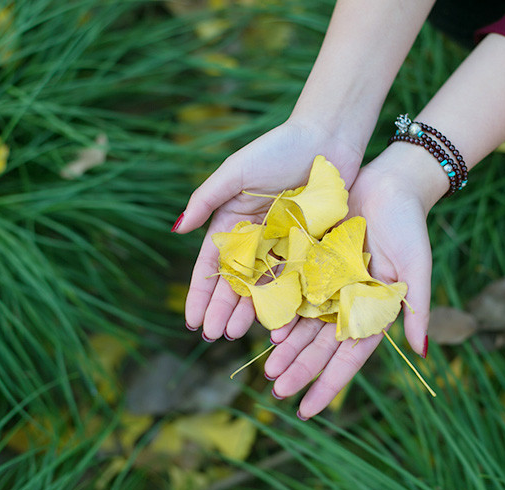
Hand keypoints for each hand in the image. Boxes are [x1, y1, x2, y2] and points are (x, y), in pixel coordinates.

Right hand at [175, 119, 362, 341]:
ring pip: (264, 288)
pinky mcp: (312, 249)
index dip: (201, 293)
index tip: (192, 320)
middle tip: (213, 335)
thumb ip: (206, 200)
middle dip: (222, 310)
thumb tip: (177, 230)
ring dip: (249, 312)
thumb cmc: (278, 149)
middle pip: (236, 283)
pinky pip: (296, 280)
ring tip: (236, 335)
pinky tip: (277, 322)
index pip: (212, 266)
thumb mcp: (235, 171)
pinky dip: (286, 302)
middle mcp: (258, 239)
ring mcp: (285, 247)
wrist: (328, 139)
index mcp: (234, 223)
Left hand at [264, 142, 448, 418]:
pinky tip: (267, 328)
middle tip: (277, 390)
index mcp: (373, 310)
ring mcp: (327, 284)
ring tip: (268, 369)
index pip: (349, 357)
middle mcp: (347, 302)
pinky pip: (292, 291)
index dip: (329, 384)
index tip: (308, 410)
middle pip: (320, 345)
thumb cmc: (409, 225)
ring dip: (286, 348)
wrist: (389, 182)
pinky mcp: (311, 262)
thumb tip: (422, 353)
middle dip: (300, 369)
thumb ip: (416, 308)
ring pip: (303, 324)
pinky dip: (281, 311)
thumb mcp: (416, 267)